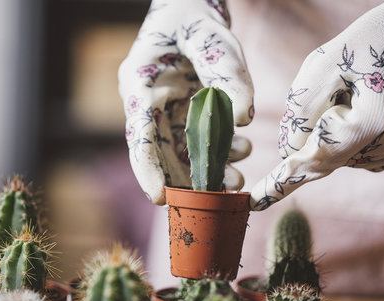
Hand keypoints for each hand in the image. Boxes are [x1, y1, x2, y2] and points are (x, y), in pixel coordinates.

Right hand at [119, 0, 253, 204]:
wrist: (190, 12)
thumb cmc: (195, 20)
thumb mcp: (213, 39)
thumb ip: (227, 73)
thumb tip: (244, 119)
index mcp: (140, 82)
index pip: (139, 131)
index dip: (146, 167)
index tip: (159, 196)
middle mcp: (149, 104)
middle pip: (159, 152)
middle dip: (185, 179)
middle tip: (214, 199)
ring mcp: (166, 112)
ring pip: (180, 153)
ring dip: (206, 171)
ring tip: (236, 181)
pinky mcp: (183, 116)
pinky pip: (197, 143)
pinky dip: (218, 154)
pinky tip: (241, 153)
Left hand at [251, 0, 383, 209]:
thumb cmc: (367, 43)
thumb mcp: (323, 66)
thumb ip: (301, 111)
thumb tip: (290, 153)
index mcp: (376, 122)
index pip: (318, 156)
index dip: (283, 179)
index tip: (254, 201)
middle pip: (324, 154)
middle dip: (315, 128)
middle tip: (340, 91)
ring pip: (335, 153)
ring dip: (332, 126)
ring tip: (360, 92)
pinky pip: (349, 151)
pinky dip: (344, 133)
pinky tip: (363, 107)